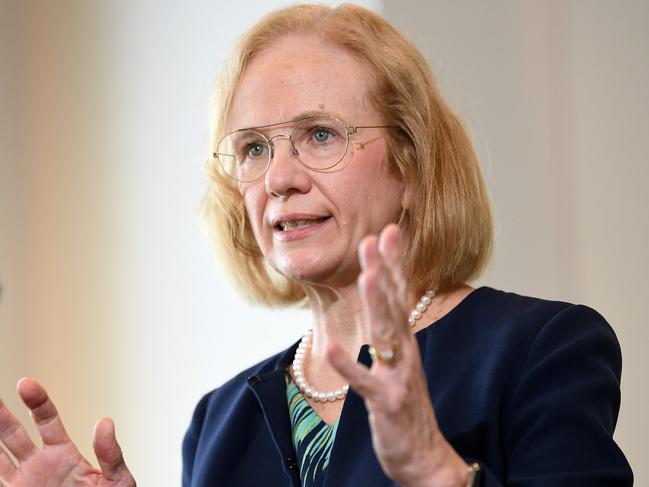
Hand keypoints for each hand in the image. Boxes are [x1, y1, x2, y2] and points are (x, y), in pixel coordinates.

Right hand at [0, 379, 134, 486]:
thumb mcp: (117, 480)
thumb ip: (111, 454)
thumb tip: (105, 422)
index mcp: (63, 454)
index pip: (45, 420)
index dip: (35, 401)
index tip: (25, 384)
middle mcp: (38, 466)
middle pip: (12, 433)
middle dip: (0, 413)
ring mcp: (23, 484)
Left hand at [327, 224, 466, 486]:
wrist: (425, 457)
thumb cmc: (407, 406)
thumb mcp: (400, 363)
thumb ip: (391, 333)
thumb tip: (381, 304)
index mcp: (405, 343)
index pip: (401, 295)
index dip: (394, 263)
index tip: (388, 231)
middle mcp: (405, 353)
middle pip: (395, 305)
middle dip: (384, 270)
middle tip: (374, 237)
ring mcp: (398, 377)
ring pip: (387, 335)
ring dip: (377, 304)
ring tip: (367, 275)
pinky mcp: (387, 402)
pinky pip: (364, 382)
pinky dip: (348, 365)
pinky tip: (330, 348)